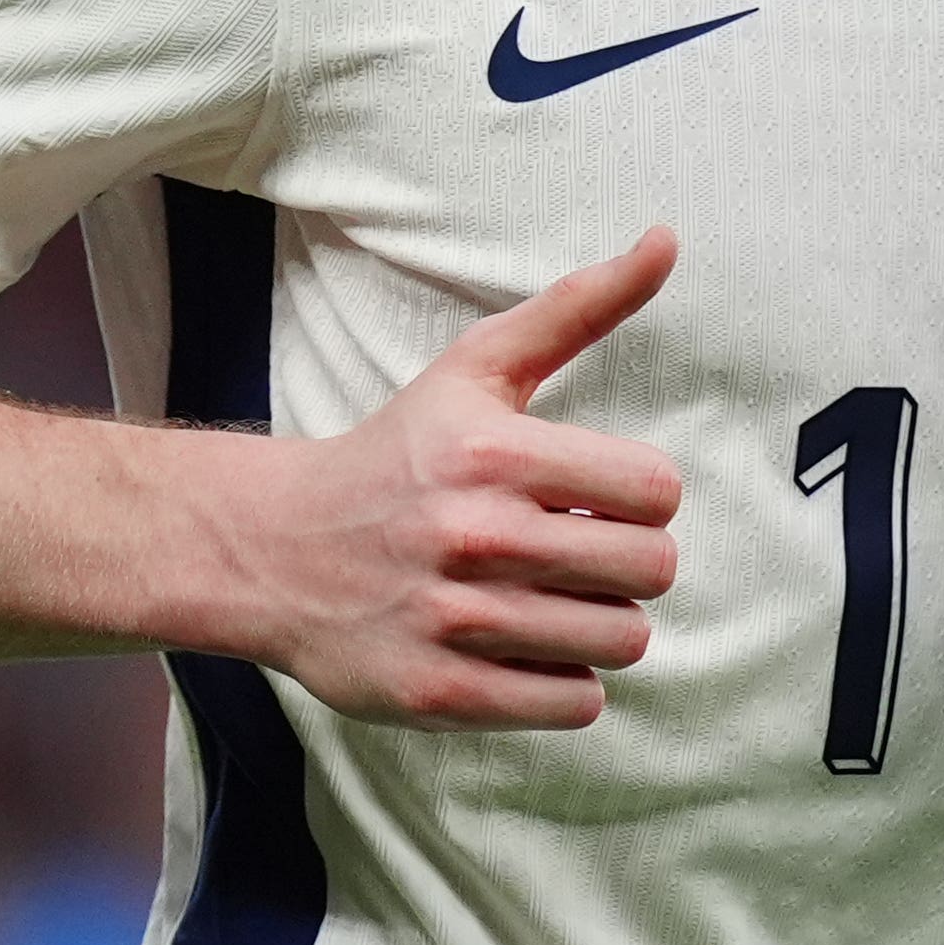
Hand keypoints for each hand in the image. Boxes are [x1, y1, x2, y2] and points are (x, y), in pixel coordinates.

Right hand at [224, 228, 685, 727]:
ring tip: (552, 600)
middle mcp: (477, 538)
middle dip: (630, 563)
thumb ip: (578, 308)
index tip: (596, 495)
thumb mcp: (477, 368)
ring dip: (600, 623)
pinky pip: (573, 704)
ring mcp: (456, 622)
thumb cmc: (398, 452)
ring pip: (621, 642)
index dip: (639, 496)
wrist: (275, 549)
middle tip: (582, 553)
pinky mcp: (439, 694)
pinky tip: (525, 648)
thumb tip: (667, 240)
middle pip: (650, 572)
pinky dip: (565, 682)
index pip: (657, 492)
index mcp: (495, 453)